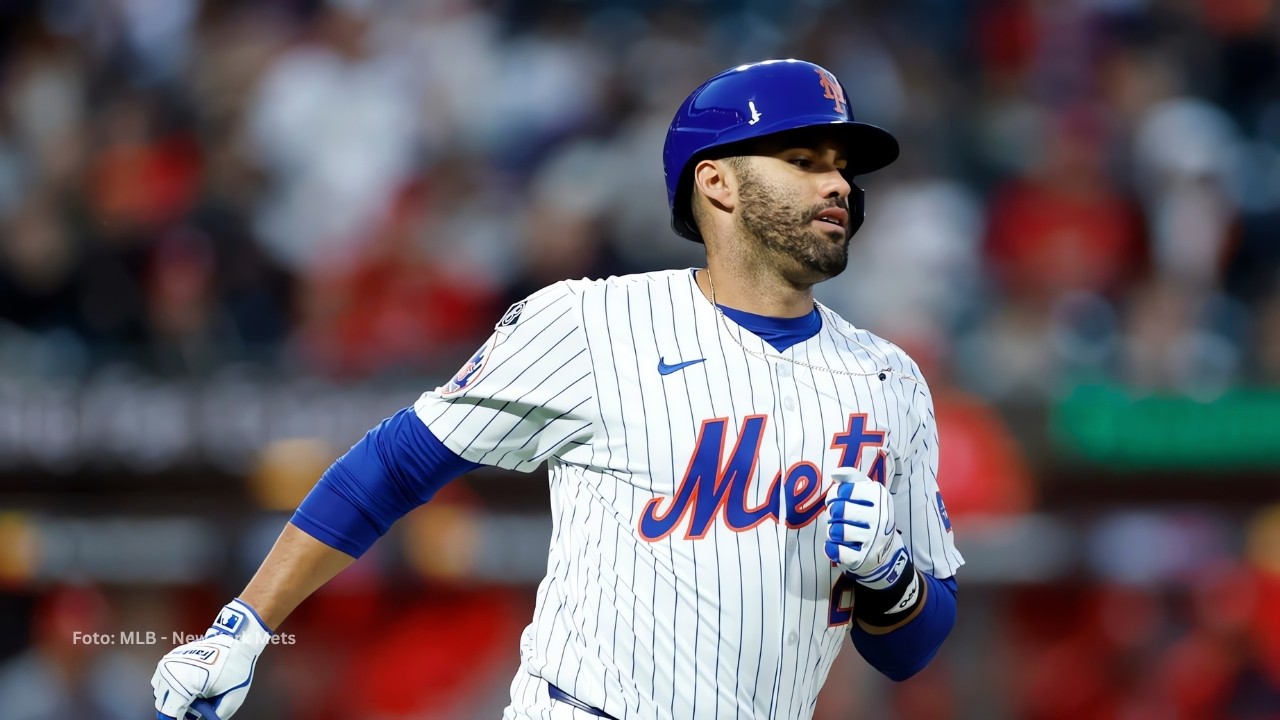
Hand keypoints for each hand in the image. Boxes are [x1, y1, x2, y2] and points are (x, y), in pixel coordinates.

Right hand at [152, 599, 272, 719]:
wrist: (237, 640)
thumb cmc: (235, 666)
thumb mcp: (230, 700)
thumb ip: (212, 716)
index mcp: (182, 683)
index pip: (168, 713)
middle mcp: (170, 671)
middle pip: (162, 704)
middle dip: (177, 710)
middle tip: (193, 710)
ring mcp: (168, 663)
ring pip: (160, 692)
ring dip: (173, 699)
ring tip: (193, 696)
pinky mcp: (169, 658)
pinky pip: (161, 680)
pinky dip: (171, 687)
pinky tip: (188, 686)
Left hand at [823, 467, 908, 588]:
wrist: (885, 551)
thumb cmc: (871, 515)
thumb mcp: (868, 492)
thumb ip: (852, 477)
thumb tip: (835, 473)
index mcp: (879, 497)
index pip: (843, 490)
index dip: (834, 495)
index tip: (838, 500)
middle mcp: (879, 517)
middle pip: (838, 510)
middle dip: (832, 513)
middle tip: (837, 517)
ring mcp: (872, 539)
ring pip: (836, 530)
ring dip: (832, 531)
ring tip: (839, 531)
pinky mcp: (862, 558)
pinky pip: (835, 550)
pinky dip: (831, 548)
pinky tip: (837, 545)